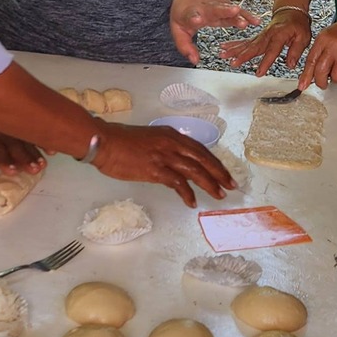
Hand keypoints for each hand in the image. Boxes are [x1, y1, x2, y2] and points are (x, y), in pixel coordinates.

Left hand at [0, 117, 44, 178]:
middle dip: (25, 159)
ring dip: (36, 153)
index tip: (13, 171)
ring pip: (27, 141)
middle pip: (16, 148)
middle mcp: (3, 133)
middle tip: (34, 169)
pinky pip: (36, 130)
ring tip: (42, 164)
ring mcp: (16, 126)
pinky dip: (44, 140)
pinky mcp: (24, 121)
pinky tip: (51, 150)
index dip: (4, 161)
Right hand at [92, 122, 233, 207]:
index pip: (199, 149)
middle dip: (219, 172)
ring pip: (195, 170)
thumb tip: (174, 163)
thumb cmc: (121, 142)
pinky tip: (192, 202)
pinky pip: (177, 183)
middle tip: (231, 185)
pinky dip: (187, 193)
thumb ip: (164, 149)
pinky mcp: (156, 169)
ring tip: (219, 195)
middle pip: (203, 158)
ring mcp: (164, 156)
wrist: (104, 142)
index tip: (224, 172)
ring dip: (209, 183)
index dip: (214, 162)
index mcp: (171, 135)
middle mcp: (171, 143)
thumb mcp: (149, 140)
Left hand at [169, 0, 260, 64]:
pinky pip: (239, 13)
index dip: (193, 18)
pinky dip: (247, 16)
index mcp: (191, 11)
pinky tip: (255, 21)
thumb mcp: (177, 27)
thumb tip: (194, 60)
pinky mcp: (228, 7)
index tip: (196, 20)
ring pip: (228, 10)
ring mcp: (218, 6)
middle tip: (233, 12)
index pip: (191, 15)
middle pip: (214, 9)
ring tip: (244, 22)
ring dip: (237, 16)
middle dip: (223, 11)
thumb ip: (184, 45)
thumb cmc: (186, 8)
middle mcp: (206, 7)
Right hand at [221, 7, 311, 76]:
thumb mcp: (304, 37)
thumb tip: (291, 64)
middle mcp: (267, 34)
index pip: (272, 51)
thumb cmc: (298, 24)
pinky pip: (244, 41)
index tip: (259, 73)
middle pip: (253, 47)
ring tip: (223, 55)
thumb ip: (296, 50)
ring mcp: (261, 35)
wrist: (291, 11)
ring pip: (246, 43)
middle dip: (242, 56)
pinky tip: (224, 47)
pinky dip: (234, 44)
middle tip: (233, 63)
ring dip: (234, 50)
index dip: (265, 63)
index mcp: (279, 35)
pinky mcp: (257, 36)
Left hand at [301, 12, 336, 90]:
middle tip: (323, 84)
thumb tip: (311, 72)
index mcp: (323, 39)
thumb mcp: (328, 37)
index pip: (311, 60)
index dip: (306, 75)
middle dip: (321, 82)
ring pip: (336, 77)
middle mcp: (333, 46)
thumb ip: (319, 52)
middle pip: (321, 71)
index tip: (303, 85)